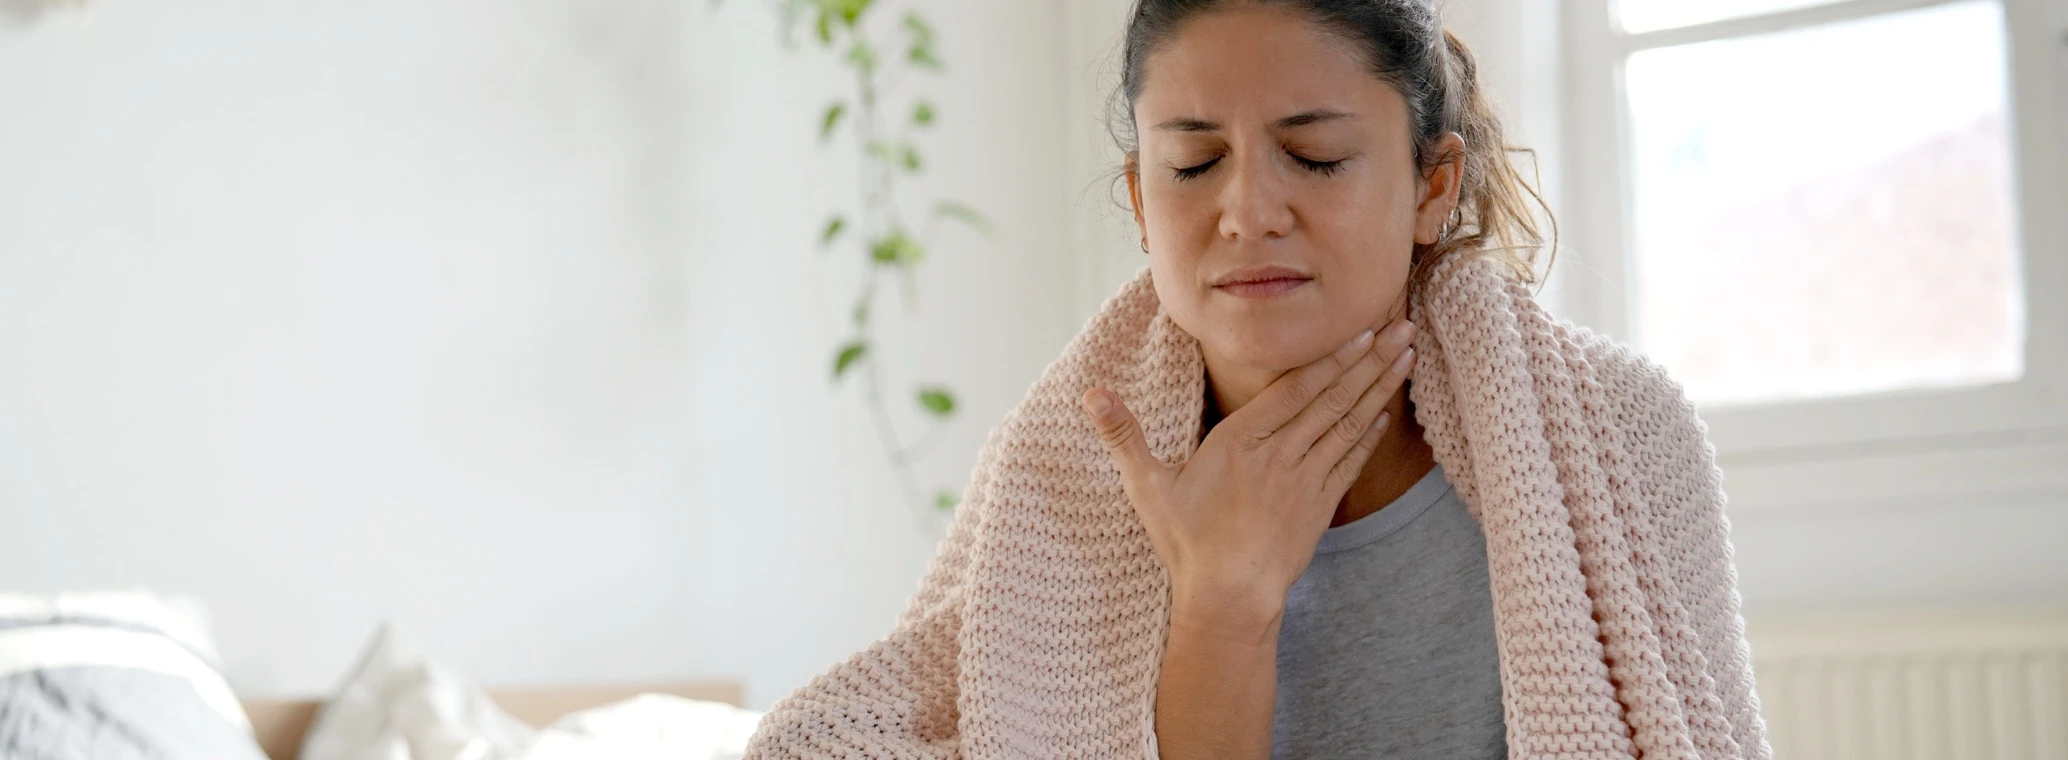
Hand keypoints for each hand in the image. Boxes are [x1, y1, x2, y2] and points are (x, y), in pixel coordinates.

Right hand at [1081, 320, 1417, 618]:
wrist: (1228, 599)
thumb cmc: (1186, 543)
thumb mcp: (1146, 485)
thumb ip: (1123, 434)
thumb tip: (1091, 393)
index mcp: (1240, 441)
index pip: (1294, 389)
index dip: (1330, 358)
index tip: (1360, 330)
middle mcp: (1280, 455)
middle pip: (1332, 398)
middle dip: (1369, 360)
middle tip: (1402, 327)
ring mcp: (1305, 481)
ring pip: (1348, 423)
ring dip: (1379, 387)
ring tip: (1406, 355)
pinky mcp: (1319, 508)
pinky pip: (1349, 461)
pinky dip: (1369, 433)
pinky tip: (1383, 410)